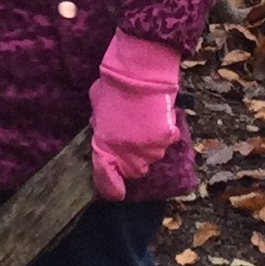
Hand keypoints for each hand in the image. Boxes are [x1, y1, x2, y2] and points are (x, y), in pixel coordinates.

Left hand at [89, 33, 183, 201]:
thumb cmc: (113, 88)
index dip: (110, 188)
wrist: (140, 73)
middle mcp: (128, 154)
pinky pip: (165, 144)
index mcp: (105, 147)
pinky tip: (156, 119)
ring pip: (150, 158)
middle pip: (133, 171)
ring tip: (142, 124)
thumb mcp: (97, 110)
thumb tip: (103, 132)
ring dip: (146, 147)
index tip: (114, 192)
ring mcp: (151, 148)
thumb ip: (100, 128)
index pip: (107, 181)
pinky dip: (162, 135)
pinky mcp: (168, 138)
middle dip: (130, 160)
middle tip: (128, 139)